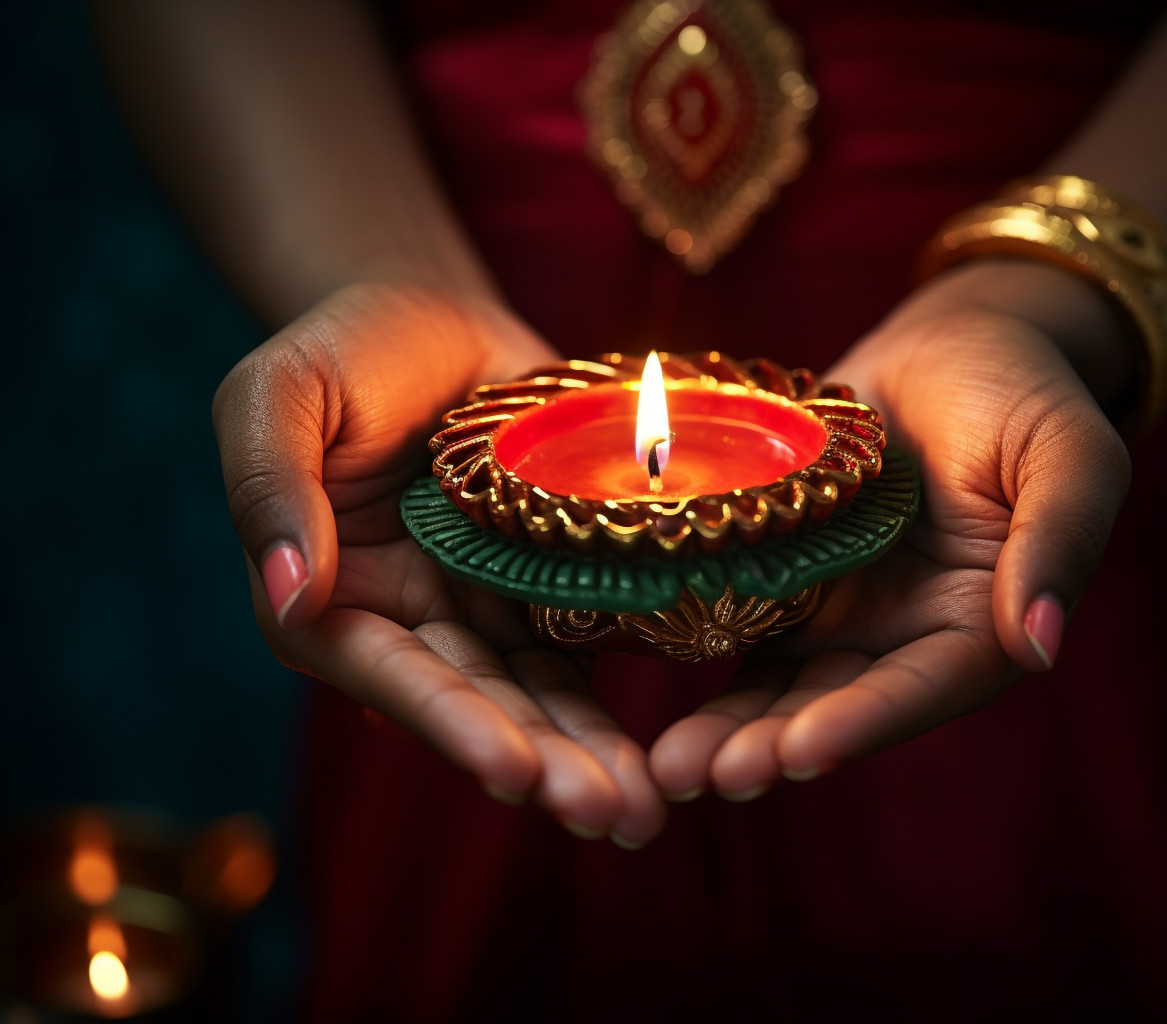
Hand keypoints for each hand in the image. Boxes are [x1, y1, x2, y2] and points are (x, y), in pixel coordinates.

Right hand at [213, 281, 666, 844]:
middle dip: (544, 763)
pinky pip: (587, 640)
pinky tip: (679, 732)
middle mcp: (410, 622)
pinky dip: (623, 686)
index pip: (391, 676)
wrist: (431, 317)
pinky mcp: (546, 582)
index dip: (452, 724)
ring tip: (650, 803)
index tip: (516, 771)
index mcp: (331, 600)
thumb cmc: (344, 350)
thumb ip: (270, 487)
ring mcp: (483, 606)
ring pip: (540, 692)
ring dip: (591, 750)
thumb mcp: (279, 395)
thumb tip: (287, 596)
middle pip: (479, 705)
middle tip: (615, 814)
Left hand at [649, 277, 1132, 799]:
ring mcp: (837, 607)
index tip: (799, 751)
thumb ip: (1059, 542)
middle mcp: (900, 634)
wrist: (951, 348)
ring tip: (663, 761)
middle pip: (831, 703)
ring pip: (774, 679)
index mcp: (976, 625)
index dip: (860, 723)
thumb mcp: (1069, 455)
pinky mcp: (784, 572)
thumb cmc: (1023, 394)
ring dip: (721, 722)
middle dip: (766, 743)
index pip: (918, 690)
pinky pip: (734, 616)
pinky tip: (635, 665)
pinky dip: (690, 645)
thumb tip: (1038, 647)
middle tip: (694, 773)